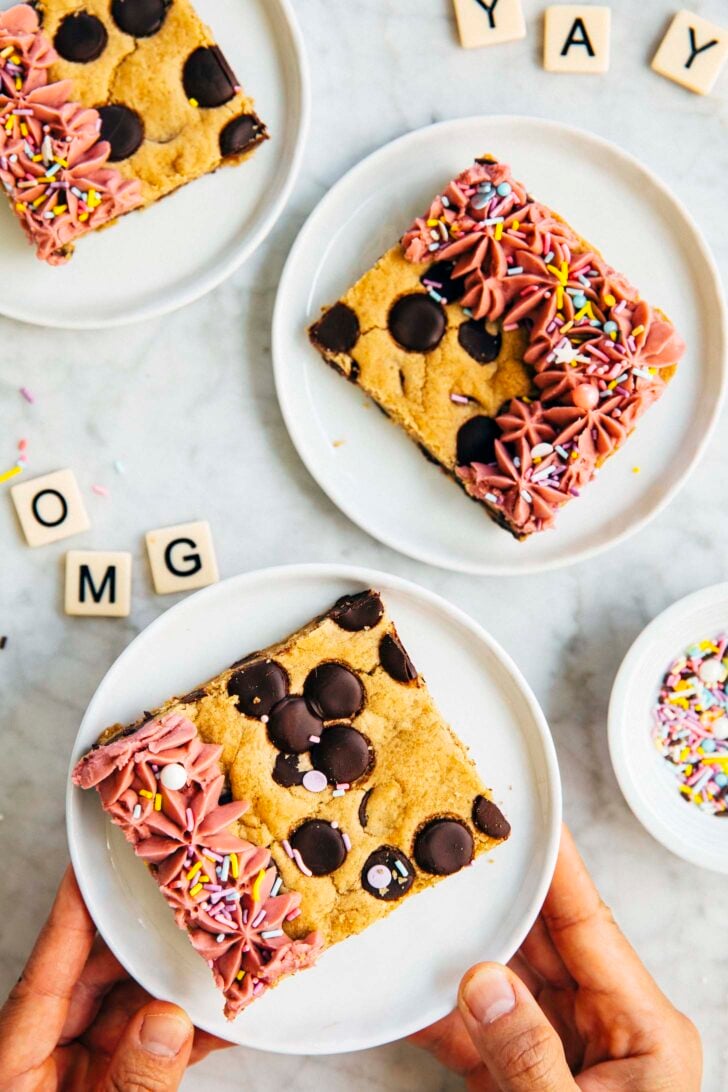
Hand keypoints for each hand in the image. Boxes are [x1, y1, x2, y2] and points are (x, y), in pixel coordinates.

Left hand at [0, 865, 230, 1089]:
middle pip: (96, 979)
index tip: (92, 865)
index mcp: (16, 1061)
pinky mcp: (110, 1084)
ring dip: (176, 990)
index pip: (45, 973)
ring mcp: (82, 1070)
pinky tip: (224, 1019)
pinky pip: (151, 1047)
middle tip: (192, 912)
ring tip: (219, 961)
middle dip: (146, 948)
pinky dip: (188, 1033)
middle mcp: (48, 1055)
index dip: (72, 913)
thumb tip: (169, 1022)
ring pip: (131, 1008)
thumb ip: (132, 1081)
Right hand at [412, 825, 701, 1090]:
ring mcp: (556, 1052)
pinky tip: (404, 990)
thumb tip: (482, 985)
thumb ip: (532, 1058)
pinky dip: (436, 1014)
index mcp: (642, 1030)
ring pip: (501, 980)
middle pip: (540, 941)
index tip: (530, 814)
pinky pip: (472, 1032)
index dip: (556, 864)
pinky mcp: (515, 1080)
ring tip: (418, 906)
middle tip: (451, 849)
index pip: (589, 925)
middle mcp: (601, 1030)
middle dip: (493, 896)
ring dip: (456, 953)